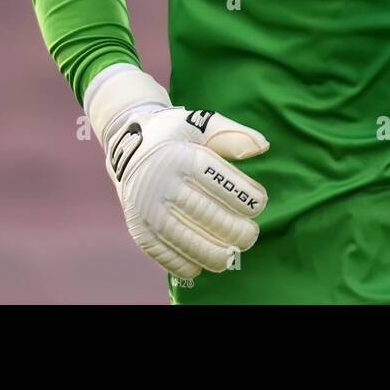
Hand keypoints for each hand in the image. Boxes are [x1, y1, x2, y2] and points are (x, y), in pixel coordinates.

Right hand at [85, 65, 268, 279]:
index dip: (243, 196)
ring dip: (211, 253)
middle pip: (204, 213)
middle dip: (232, 229)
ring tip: (230, 257)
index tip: (259, 204)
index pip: (217, 180)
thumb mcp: (200, 124)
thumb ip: (232, 135)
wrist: (126, 144)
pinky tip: (201, 265)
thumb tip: (263, 146)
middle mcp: (160, 182)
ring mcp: (146, 207)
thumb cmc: (175, 135)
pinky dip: (182, 263)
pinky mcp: (137, 226)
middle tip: (250, 236)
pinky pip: (161, 251)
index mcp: (180, 156)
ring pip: (183, 238)